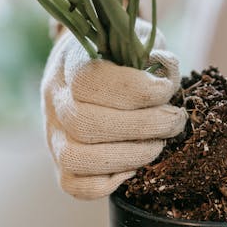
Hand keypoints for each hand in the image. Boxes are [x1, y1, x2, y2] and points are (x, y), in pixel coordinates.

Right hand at [41, 19, 186, 199]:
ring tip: (158, 144)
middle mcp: (54, 101)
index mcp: (68, 63)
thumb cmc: (121, 54)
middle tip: (173, 121)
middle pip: (83, 124)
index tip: (167, 89)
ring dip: (127, 156)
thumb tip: (166, 80)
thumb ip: (154, 57)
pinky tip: (133, 167)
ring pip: (75, 158)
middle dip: (141, 126)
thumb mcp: (138, 41)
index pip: (89, 81)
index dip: (136, 90)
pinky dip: (108, 183)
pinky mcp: (61, 164)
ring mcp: (53, 135)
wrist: (89, 68)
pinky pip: (75, 186)